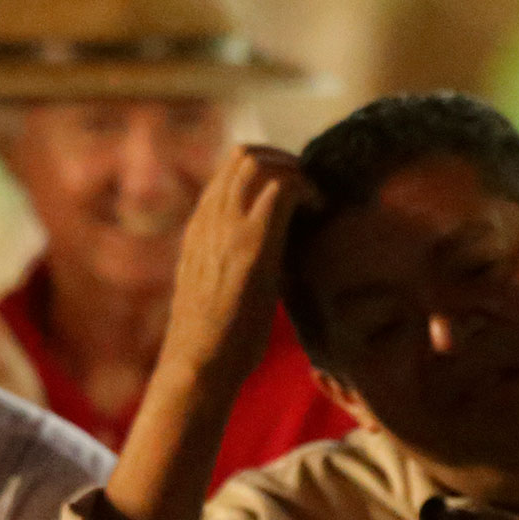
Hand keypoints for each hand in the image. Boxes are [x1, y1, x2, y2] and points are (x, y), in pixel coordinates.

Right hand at [159, 145, 313, 392]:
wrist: (197, 363)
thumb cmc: (214, 338)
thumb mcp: (218, 288)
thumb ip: (233, 263)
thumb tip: (267, 261)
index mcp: (199, 228)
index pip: (228, 173)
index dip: (265, 169)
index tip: (292, 190)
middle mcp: (209, 220)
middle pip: (243, 156)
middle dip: (283, 159)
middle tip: (309, 186)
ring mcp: (226, 228)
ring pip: (258, 163)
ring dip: (295, 170)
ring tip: (316, 197)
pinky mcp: (251, 244)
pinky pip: (281, 189)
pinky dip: (307, 189)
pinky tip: (320, 211)